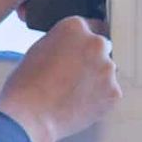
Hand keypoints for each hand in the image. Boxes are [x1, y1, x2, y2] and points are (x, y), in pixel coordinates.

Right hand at [0, 16, 121, 141]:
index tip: (81, 51)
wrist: (30, 115)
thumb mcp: (40, 49)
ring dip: (96, 79)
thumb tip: (73, 48)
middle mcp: (95, 43)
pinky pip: (110, 92)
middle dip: (91, 59)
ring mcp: (107, 68)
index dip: (83, 41)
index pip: (90, 26)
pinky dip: (100, 98)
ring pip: (106, 71)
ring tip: (73, 93)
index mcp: (75, 27)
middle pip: (102, 48)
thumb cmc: (27, 85)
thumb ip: (63, 42)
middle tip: (74, 76)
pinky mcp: (113, 92)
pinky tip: (80, 104)